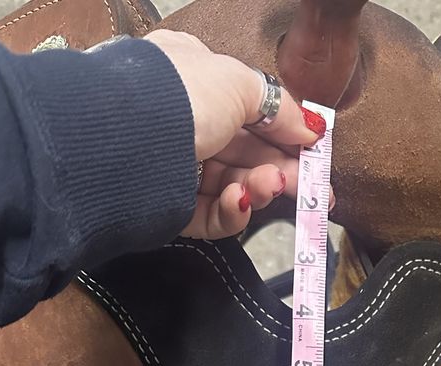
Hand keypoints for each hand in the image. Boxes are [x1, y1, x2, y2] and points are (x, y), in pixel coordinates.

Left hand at [145, 30, 331, 239]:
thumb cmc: (178, 96)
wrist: (126, 140)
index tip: (313, 154)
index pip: (249, 107)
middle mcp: (181, 119)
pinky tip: (239, 203)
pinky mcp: (166, 206)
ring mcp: (172, 164)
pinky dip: (229, 212)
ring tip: (270, 188)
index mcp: (193, 76)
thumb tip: (311, 127)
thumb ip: (281, 106)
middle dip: (279, 170)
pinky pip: (207, 215)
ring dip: (256, 190)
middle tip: (311, 190)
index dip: (284, 132)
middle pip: (244, 152)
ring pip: (229, 186)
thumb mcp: (240, 84)